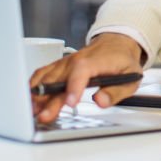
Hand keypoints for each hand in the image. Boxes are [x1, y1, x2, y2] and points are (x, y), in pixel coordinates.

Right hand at [30, 33, 144, 122]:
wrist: (115, 44)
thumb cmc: (122, 60)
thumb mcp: (130, 77)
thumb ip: (116, 92)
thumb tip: (101, 101)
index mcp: (93, 61)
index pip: (80, 72)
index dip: (74, 88)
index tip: (70, 103)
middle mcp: (74, 61)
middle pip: (58, 80)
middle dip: (50, 100)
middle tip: (45, 117)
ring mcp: (64, 63)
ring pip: (46, 78)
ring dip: (38, 95)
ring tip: (33, 112)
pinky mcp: (58, 67)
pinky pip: (42, 74)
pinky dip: (34, 86)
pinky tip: (30, 99)